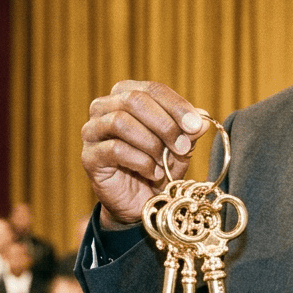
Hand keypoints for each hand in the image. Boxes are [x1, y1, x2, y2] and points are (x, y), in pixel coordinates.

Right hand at [81, 81, 210, 226]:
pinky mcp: (89, 157)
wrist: (141, 203)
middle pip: (134, 100)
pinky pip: (115, 149)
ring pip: (120, 122)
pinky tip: (153, 173)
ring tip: (165, 163)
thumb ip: (189, 131)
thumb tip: (202, 118)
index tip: (195, 126)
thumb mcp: (180, 147)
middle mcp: (104, 107)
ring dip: (151, 143)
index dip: (176, 106)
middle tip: (183, 147)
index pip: (153, 89)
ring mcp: (92, 131)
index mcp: (128, 95)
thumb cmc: (159, 167)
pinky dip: (141, 162)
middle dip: (165, 124)